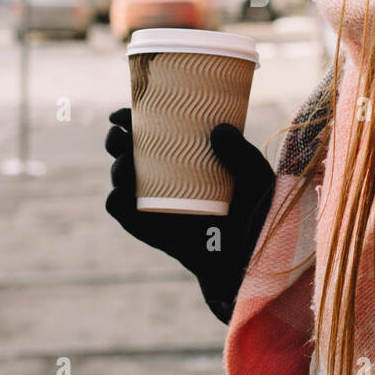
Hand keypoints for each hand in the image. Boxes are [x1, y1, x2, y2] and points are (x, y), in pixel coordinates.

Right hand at [104, 107, 276, 320]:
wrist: (254, 261)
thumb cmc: (259, 214)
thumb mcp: (257, 179)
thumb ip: (242, 154)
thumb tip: (218, 131)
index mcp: (187, 154)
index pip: (153, 128)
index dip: (132, 117)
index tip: (122, 113)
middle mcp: (166, 175)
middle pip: (127, 150)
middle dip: (116, 139)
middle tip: (120, 138)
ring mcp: (155, 202)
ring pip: (120, 178)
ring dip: (117, 169)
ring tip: (127, 167)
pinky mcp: (151, 228)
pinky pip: (123, 213)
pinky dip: (117, 201)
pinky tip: (123, 194)